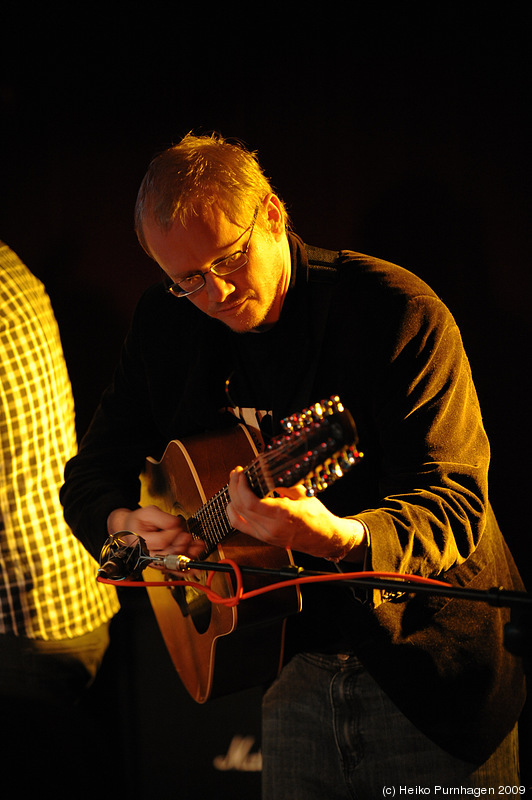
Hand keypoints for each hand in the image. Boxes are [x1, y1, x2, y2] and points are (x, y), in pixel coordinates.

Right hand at [107, 506, 204, 560]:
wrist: (131, 528)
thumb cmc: (139, 521)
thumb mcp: (148, 512)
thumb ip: (163, 518)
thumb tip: (176, 524)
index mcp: (140, 542)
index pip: (162, 541)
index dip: (173, 532)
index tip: (177, 524)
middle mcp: (146, 555)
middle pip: (168, 555)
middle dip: (182, 545)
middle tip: (188, 536)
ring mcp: (154, 561)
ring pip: (172, 563)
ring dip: (188, 556)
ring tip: (199, 547)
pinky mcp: (160, 564)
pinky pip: (172, 569)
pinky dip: (184, 569)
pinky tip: (194, 568)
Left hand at [226, 467, 366, 561]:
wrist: (323, 539)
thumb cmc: (316, 517)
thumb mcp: (302, 494)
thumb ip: (283, 485)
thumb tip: (267, 474)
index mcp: (281, 515)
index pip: (250, 502)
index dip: (240, 486)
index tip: (241, 473)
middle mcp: (270, 527)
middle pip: (240, 507)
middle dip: (234, 487)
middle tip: (237, 473)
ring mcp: (265, 535)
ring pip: (237, 516)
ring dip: (232, 497)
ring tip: (236, 484)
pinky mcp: (262, 538)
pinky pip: (239, 525)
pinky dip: (233, 511)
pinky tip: (235, 500)